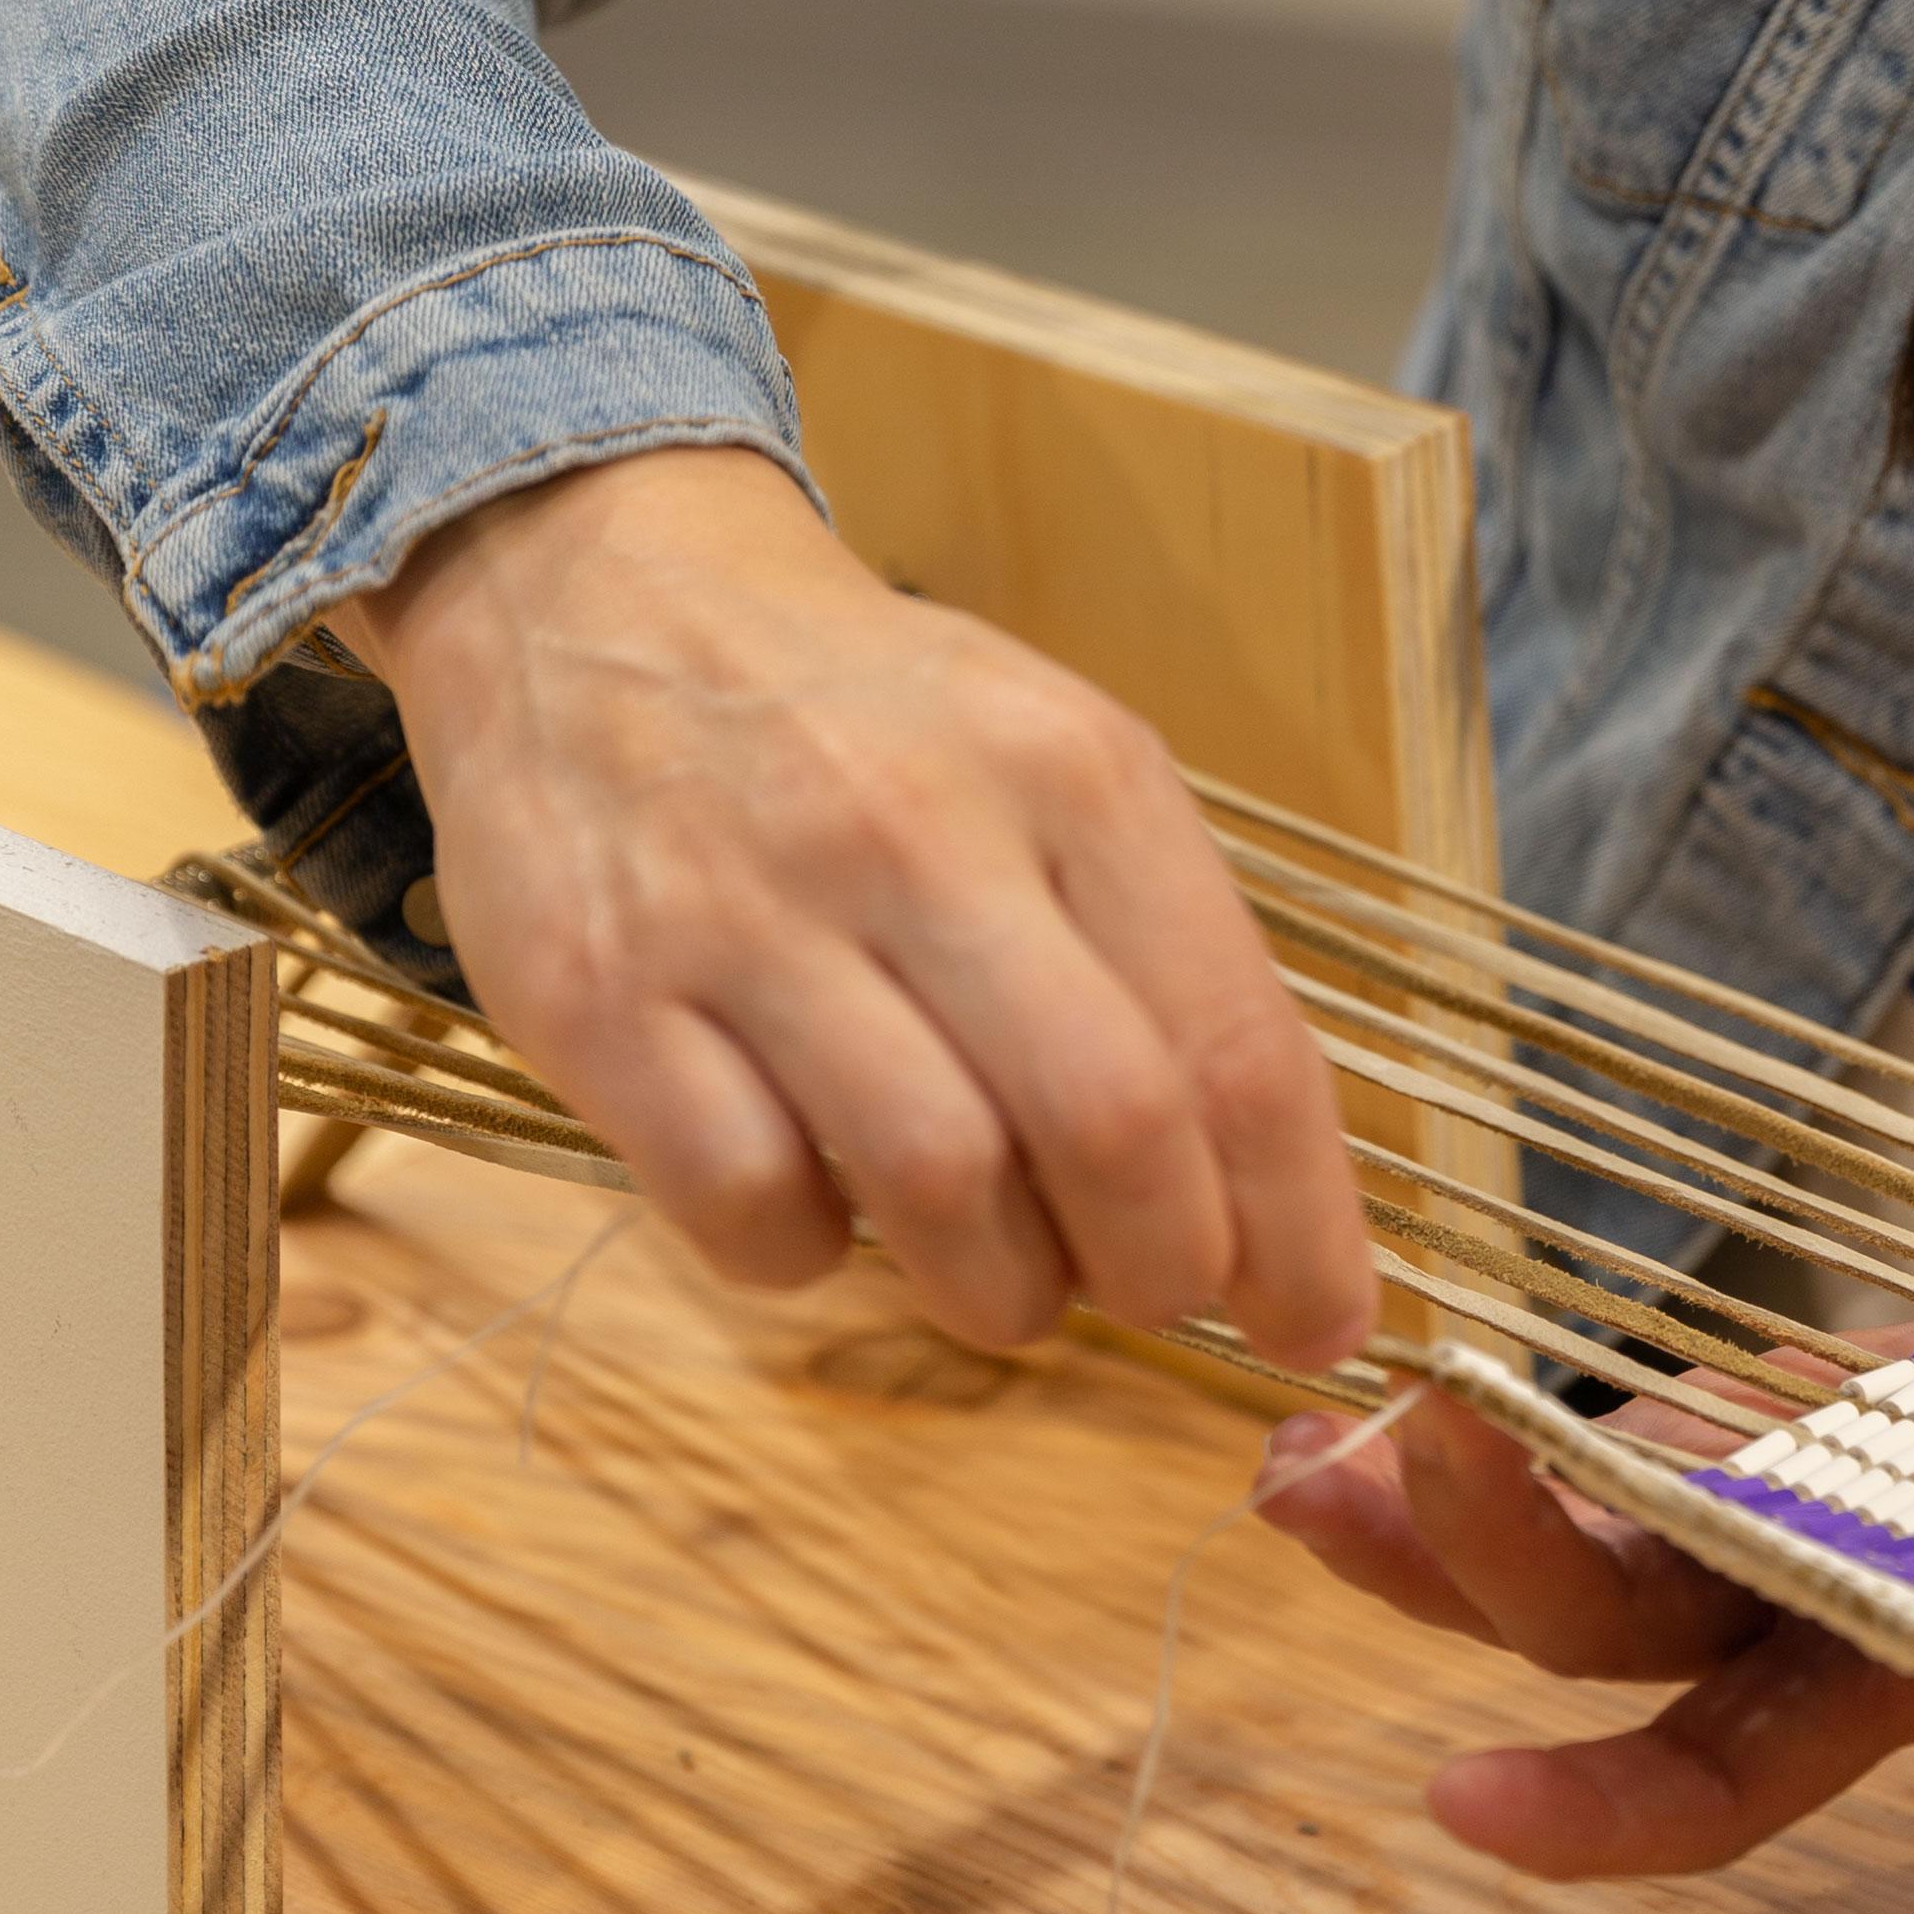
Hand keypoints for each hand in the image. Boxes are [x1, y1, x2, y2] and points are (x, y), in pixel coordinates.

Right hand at [332, 444, 1376, 1368]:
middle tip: (1155, 1297)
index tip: (1320, 1324)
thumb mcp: (1052, 760)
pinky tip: (824, 1211)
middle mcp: (918, 832)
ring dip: (1001, 1290)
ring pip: (939, 1186)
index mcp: (1073, 772)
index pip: (1239, 1044)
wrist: (593, 589)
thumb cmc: (865, 717)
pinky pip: (748, 1204)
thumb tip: (1267, 1200)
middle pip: (1113, 1127)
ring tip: (1001, 1277)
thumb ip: (1159, 952)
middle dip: (1165, 1269)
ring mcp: (745, 913)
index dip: (1300, 1229)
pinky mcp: (597, 993)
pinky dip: (809, 1257)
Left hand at [1258, 1387, 1913, 1913]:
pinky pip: (1566, 1438)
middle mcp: (1758, 1620)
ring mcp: (1719, 1517)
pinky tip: (1329, 1416)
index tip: (1460, 1801)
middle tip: (1329, 1506)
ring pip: (1540, 1543)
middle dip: (1459, 1574)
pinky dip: (1449, 1429)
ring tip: (1287, 1471)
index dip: (1595, 1813)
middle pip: (1582, 1632)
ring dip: (1408, 1518)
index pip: (1709, 1785)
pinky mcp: (1707, 1418)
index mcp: (1852, 1688)